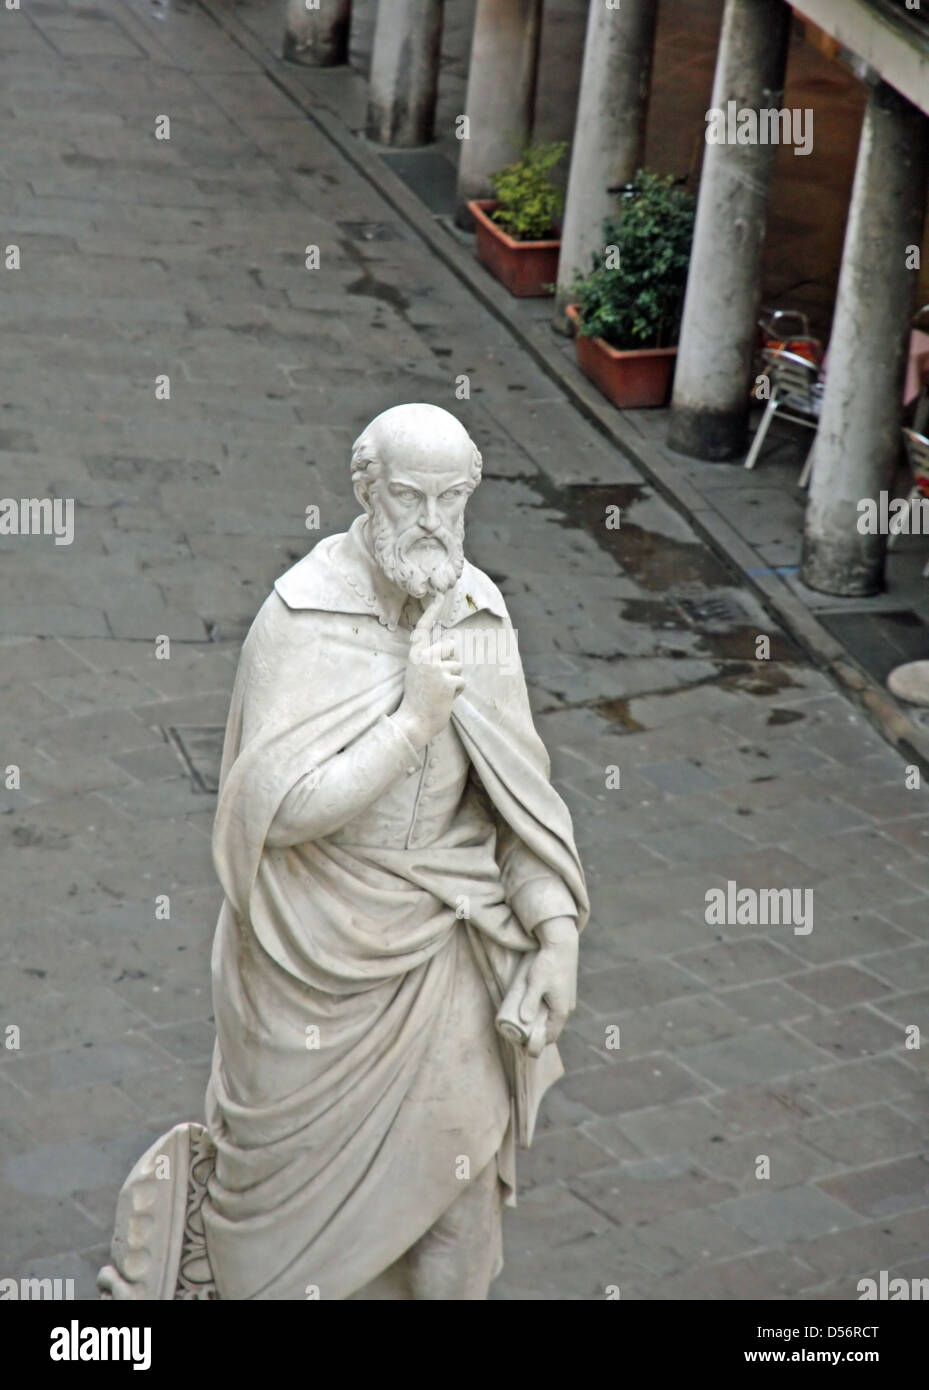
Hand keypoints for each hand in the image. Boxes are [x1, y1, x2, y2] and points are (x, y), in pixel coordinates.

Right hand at [394, 593, 464, 745]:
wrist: (412, 722)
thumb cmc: (418, 698)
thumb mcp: (420, 672)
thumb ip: (433, 657)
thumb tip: (453, 644)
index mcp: (415, 654)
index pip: (424, 629)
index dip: (431, 612)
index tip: (439, 595)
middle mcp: (424, 658)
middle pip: (452, 646)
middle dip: (451, 662)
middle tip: (437, 681)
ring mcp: (435, 669)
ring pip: (459, 665)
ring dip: (454, 679)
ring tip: (439, 691)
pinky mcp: (446, 682)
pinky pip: (462, 681)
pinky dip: (457, 691)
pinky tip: (444, 698)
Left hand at [519, 920, 577, 1047]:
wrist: (562, 944)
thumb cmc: (548, 963)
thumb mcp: (535, 982)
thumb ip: (529, 1001)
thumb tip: (524, 1020)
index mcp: (561, 1011)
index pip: (550, 1037)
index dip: (535, 1044)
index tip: (521, 1044)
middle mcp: (567, 1008)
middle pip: (552, 1030)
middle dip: (537, 1035)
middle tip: (519, 1035)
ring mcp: (567, 1000)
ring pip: (554, 1019)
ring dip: (541, 1024)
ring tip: (524, 1023)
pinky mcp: (565, 992)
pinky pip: (555, 1010)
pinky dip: (546, 1015)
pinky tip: (535, 1011)